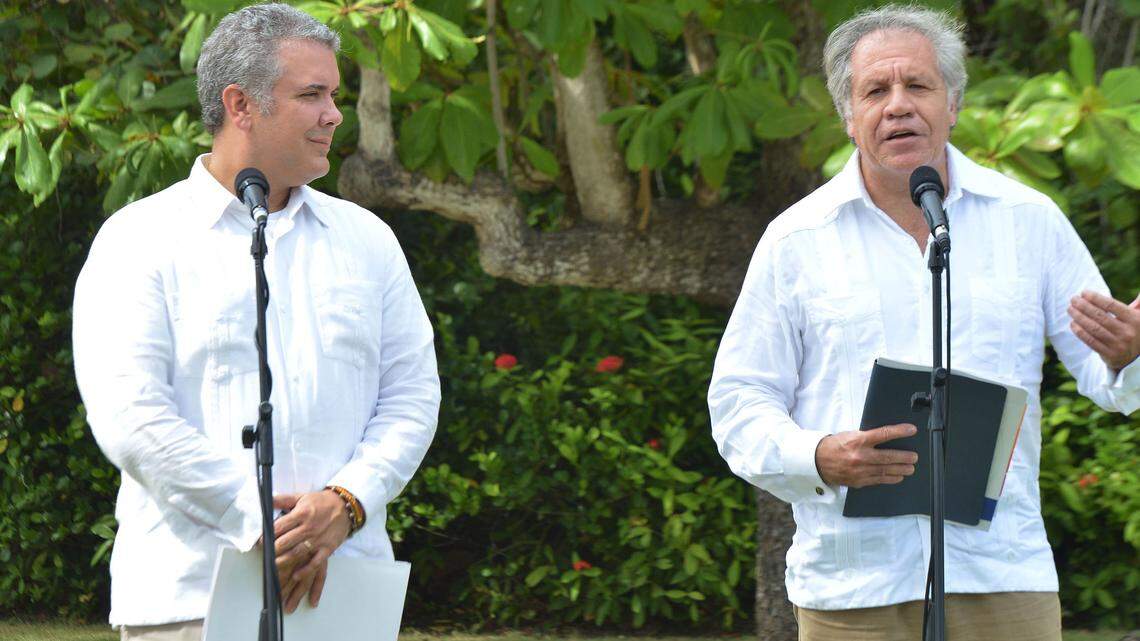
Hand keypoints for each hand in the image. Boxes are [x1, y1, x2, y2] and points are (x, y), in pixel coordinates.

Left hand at [271, 490, 351, 612]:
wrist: (346, 507)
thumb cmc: (322, 502)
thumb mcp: (302, 497)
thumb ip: (283, 499)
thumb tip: (267, 500)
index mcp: (301, 513)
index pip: (279, 527)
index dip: (266, 535)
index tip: (260, 542)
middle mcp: (309, 527)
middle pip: (285, 542)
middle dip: (272, 550)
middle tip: (266, 554)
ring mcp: (318, 539)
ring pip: (297, 553)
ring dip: (283, 561)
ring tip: (274, 565)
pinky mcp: (327, 548)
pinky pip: (315, 562)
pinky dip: (305, 570)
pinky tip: (296, 575)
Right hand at [814, 423, 918, 487]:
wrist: (818, 462)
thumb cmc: (835, 446)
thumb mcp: (850, 435)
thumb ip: (867, 437)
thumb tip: (887, 437)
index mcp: (858, 440)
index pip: (883, 434)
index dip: (899, 431)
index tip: (912, 430)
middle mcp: (860, 456)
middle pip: (888, 457)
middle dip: (904, 457)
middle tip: (914, 457)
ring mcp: (860, 470)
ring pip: (885, 471)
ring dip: (901, 470)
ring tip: (910, 468)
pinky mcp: (859, 481)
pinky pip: (878, 480)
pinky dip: (890, 478)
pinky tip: (898, 477)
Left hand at [1068, 290, 1139, 370]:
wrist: (1137, 357)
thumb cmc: (1133, 330)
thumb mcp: (1139, 316)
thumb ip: (1138, 304)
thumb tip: (1139, 294)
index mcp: (1134, 319)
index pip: (1111, 305)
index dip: (1096, 298)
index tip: (1084, 292)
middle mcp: (1127, 332)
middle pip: (1100, 316)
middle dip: (1083, 306)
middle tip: (1073, 299)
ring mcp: (1118, 344)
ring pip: (1093, 328)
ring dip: (1079, 317)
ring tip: (1070, 309)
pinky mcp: (1109, 355)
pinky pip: (1091, 341)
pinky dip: (1080, 332)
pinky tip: (1073, 324)